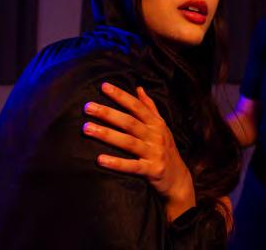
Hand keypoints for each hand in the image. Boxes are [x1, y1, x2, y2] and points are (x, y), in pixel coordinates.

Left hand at [82, 82, 194, 221]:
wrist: (178, 179)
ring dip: (107, 134)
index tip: (104, 87)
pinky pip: (132, 166)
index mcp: (156, 124)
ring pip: (128, 142)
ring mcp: (155, 153)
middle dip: (108, 113)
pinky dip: (117, 163)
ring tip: (87, 128)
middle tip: (88, 107)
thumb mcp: (162, 127)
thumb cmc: (166, 150)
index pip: (137, 106)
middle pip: (129, 122)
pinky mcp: (152, 170)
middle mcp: (156, 136)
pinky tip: (100, 159)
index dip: (121, 96)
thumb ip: (150, 108)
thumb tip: (139, 88)